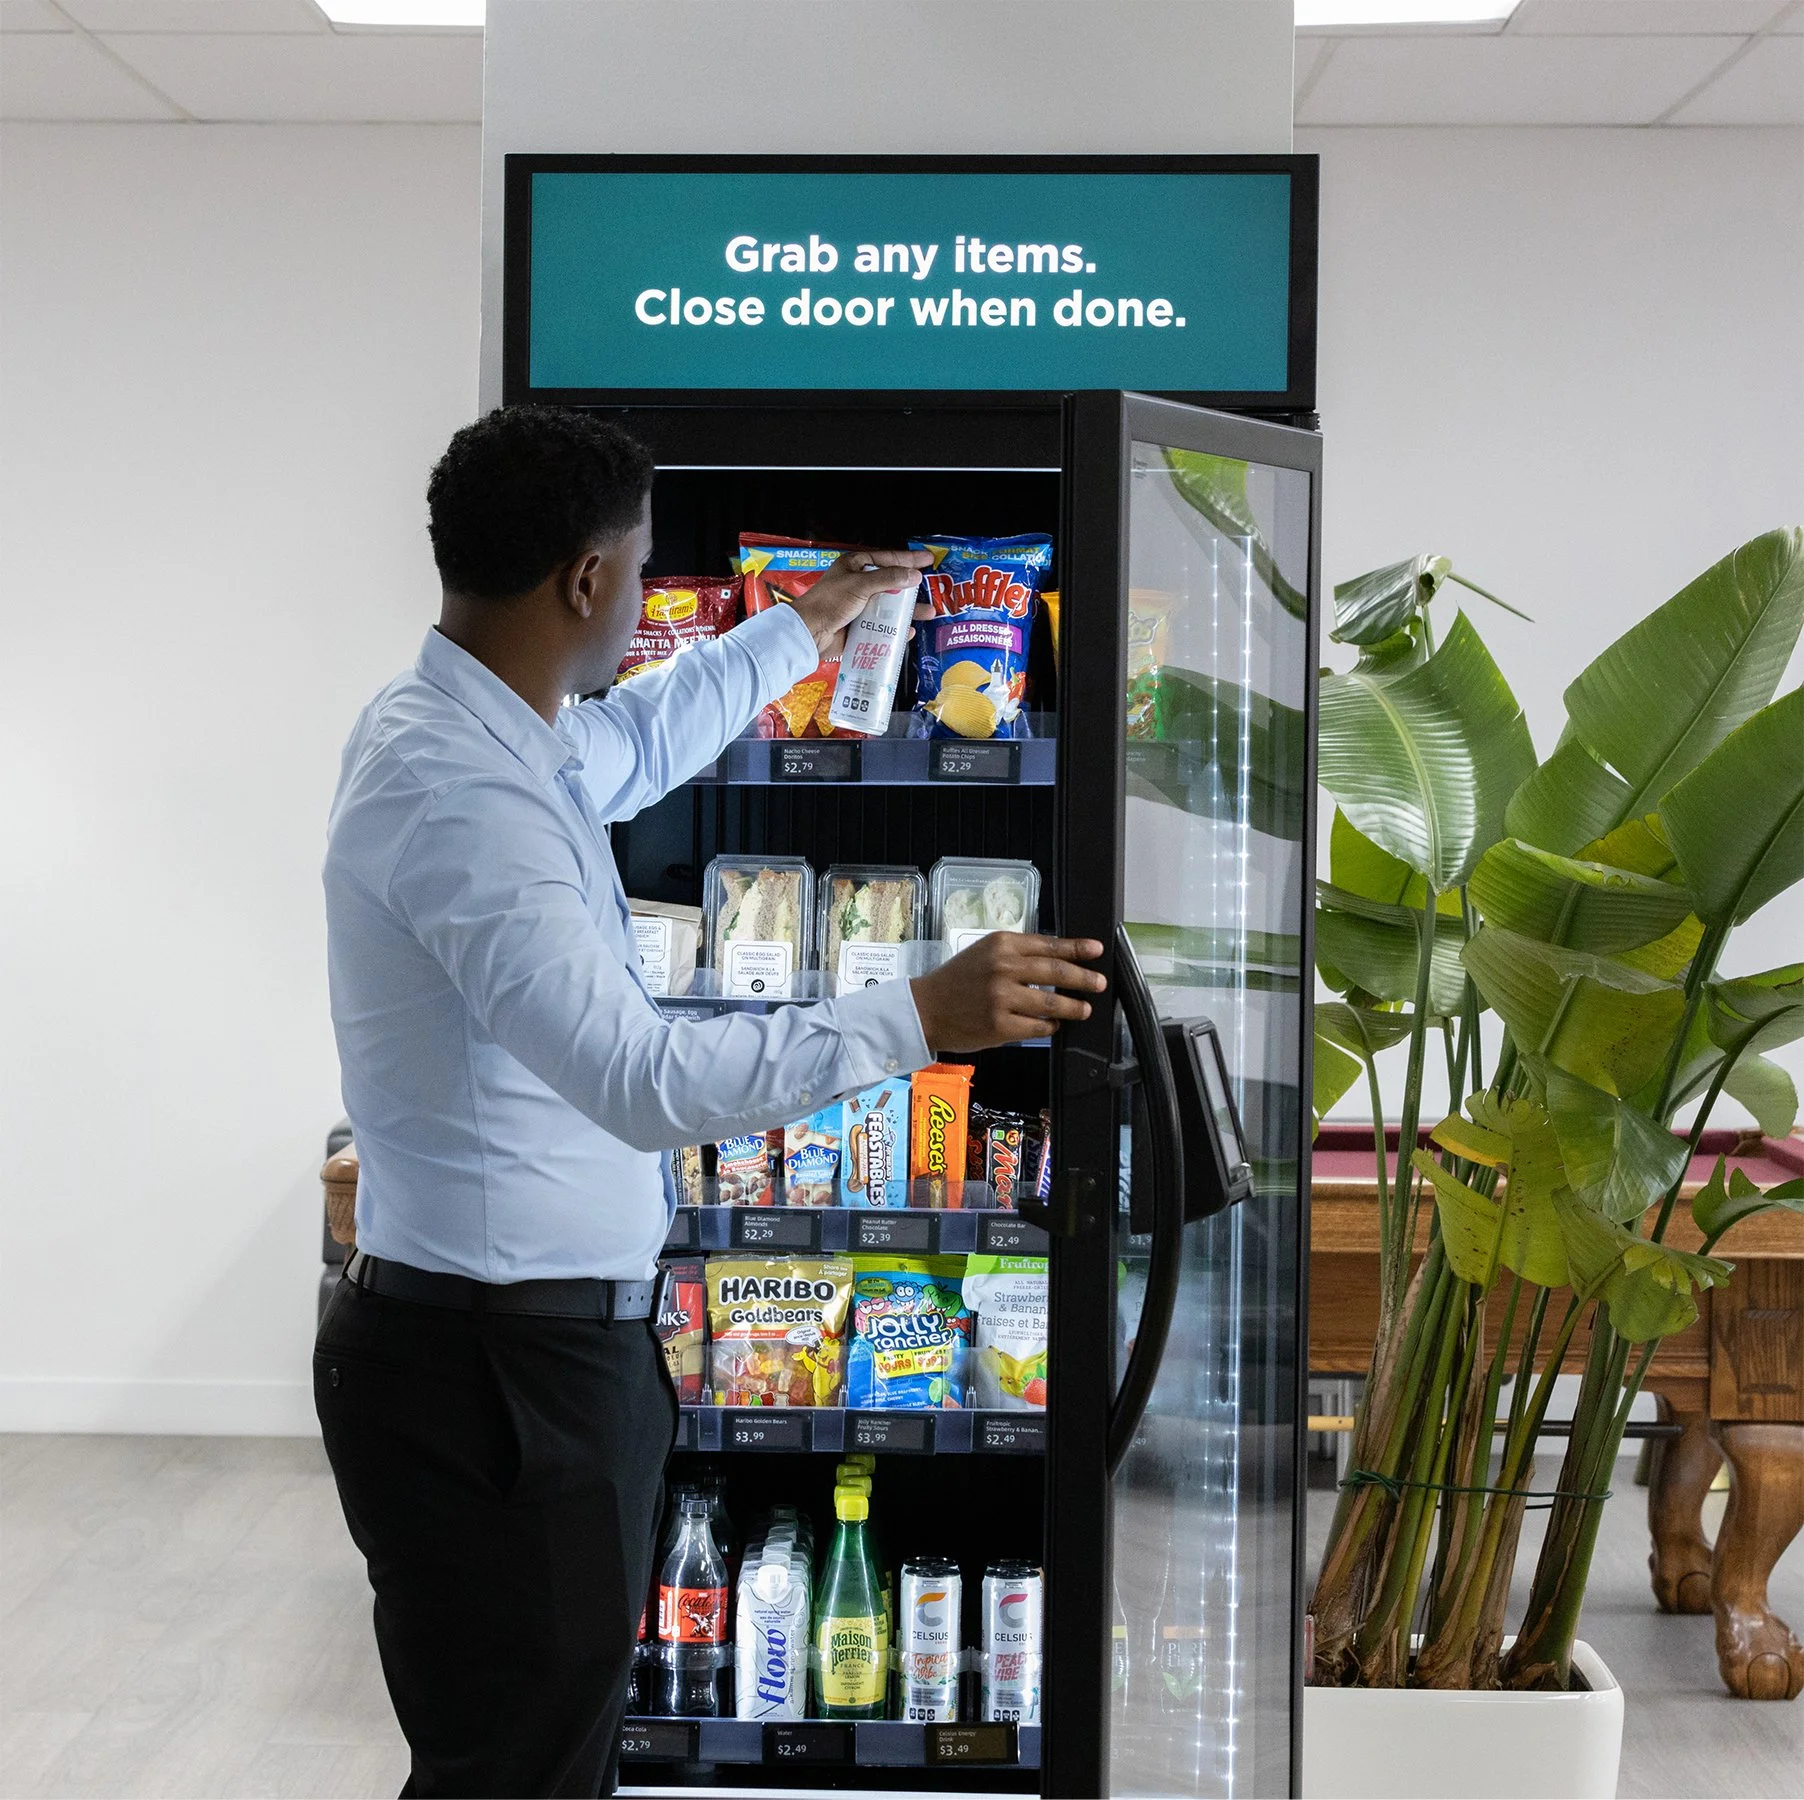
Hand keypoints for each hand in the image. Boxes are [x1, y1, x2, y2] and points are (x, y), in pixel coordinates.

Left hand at [787, 548, 934, 657]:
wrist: (809, 632)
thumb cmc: (829, 602)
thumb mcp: (860, 585)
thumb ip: (889, 579)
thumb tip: (914, 575)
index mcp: (855, 566)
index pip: (888, 559)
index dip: (909, 559)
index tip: (928, 560)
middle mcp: (858, 583)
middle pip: (892, 583)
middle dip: (912, 587)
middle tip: (931, 588)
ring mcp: (860, 605)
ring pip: (890, 605)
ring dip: (908, 610)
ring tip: (927, 613)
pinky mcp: (859, 625)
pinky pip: (882, 625)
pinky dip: (895, 628)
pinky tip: (907, 631)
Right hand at [910, 933, 1107, 1052]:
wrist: (925, 1008)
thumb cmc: (956, 980)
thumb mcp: (984, 953)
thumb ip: (1017, 953)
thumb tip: (1057, 960)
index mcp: (1001, 944)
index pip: (1049, 944)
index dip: (1077, 948)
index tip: (1095, 950)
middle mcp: (1003, 968)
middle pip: (1056, 972)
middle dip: (1084, 978)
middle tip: (1099, 983)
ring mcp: (1002, 998)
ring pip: (1052, 1003)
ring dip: (1073, 1007)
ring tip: (1084, 1008)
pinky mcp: (1000, 1025)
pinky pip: (1038, 1027)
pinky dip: (1050, 1027)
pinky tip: (1053, 1025)